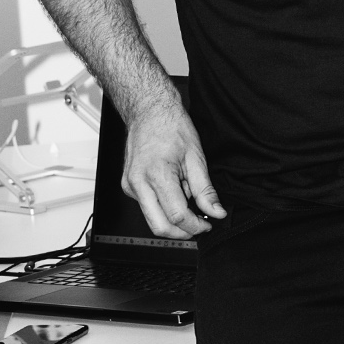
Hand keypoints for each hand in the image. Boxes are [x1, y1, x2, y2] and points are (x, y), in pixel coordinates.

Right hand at [123, 91, 225, 239]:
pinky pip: (147, 207)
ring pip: (152, 220)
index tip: (207, 225)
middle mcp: (138, 183)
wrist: (149, 111)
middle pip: (160, 227)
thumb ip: (205, 190)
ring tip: (186, 199)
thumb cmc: (171, 127)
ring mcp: (130, 186)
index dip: (196, 226)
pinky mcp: (128, 186)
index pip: (177, 216)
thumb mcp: (196, 157)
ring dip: (173, 219)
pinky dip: (163, 207)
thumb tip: (215, 212)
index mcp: (157, 175)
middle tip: (199, 225)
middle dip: (182, 233)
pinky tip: (173, 190)